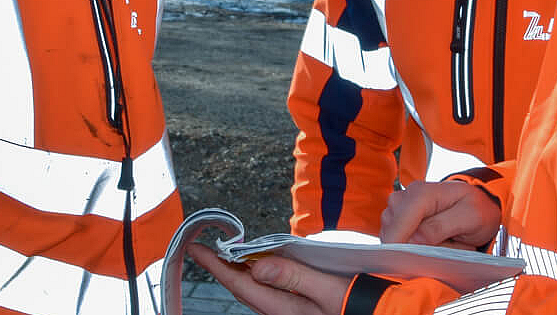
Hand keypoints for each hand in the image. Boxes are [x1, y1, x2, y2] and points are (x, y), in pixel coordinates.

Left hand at [184, 243, 348, 314]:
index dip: (216, 266)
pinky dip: (261, 276)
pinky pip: (270, 292)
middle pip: (244, 288)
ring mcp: (287, 313)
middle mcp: (280, 313)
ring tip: (230, 254)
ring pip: (256, 290)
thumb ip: (294, 277)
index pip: (240, 284)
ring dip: (242, 271)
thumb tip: (257, 267)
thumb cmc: (359, 308)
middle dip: (224, 267)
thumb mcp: (329, 290)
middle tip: (208, 247)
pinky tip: (262, 267)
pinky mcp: (296, 310)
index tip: (197, 248)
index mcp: (283, 309)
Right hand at [379, 181, 501, 248]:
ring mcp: (398, 208)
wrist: (478, 203)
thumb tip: (414, 239)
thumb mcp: (470, 218)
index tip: (412, 262)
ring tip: (441, 241)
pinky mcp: (397, 220)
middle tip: (444, 245)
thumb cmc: (476, 209)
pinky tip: (431, 241)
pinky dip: (412, 246)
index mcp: (421, 193)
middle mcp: (404, 197)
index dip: (400, 245)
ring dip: (414, 248)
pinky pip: (397, 241)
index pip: (399, 222)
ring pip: (393, 239)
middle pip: (393, 232)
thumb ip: (441, 227)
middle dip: (413, 248)